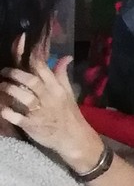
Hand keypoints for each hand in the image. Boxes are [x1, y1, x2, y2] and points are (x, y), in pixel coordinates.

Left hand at [1, 56, 103, 170]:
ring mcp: (40, 112)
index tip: (20, 48)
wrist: (73, 137)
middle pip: (30, 81)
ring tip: (1, 86)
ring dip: (9, 90)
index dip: (30, 56)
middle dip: (14, 73)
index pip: (42, 67)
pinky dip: (8, 112)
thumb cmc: (68, 113)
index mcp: (56, 87)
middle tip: (4, 71)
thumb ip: (61, 74)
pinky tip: (2, 109)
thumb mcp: (68, 92)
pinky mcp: (32, 125)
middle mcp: (48, 97)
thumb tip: (65, 57)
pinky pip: (17, 118)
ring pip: (23, 97)